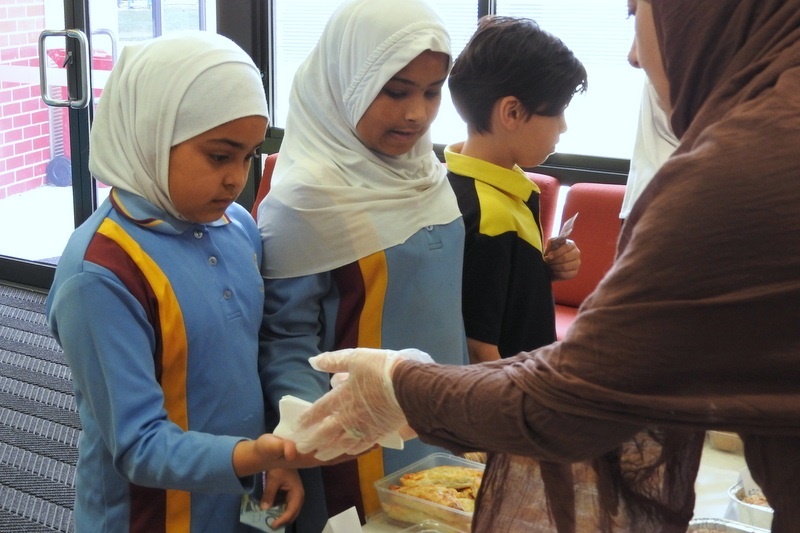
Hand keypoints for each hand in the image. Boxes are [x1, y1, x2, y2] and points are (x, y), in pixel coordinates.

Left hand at [260, 468, 303, 528]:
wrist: (283, 456)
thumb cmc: (280, 467)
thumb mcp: (273, 479)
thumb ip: (269, 494)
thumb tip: (264, 508)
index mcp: (297, 493)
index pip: (291, 511)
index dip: (282, 519)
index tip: (273, 525)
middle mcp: (298, 496)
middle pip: (292, 514)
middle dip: (283, 520)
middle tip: (271, 526)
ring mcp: (295, 496)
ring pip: (290, 511)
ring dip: (281, 516)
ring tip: (271, 521)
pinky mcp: (291, 494)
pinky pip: (286, 506)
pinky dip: (280, 511)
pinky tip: (273, 513)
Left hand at [293, 348, 431, 459]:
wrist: (409, 386)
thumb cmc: (381, 369)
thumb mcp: (355, 358)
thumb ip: (333, 361)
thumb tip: (313, 361)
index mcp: (341, 398)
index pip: (318, 411)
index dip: (306, 420)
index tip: (297, 428)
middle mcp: (348, 418)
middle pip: (325, 433)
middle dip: (312, 441)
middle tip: (301, 448)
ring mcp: (363, 428)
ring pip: (341, 444)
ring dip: (328, 451)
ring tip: (319, 456)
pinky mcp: (378, 434)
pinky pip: (361, 446)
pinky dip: (350, 450)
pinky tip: (347, 452)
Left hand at [544, 238, 580, 279]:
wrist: (552, 262)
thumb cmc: (552, 252)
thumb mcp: (550, 245)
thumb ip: (551, 242)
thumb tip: (551, 243)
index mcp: (571, 244)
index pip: (566, 247)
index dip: (556, 252)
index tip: (549, 256)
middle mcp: (576, 253)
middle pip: (565, 257)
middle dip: (554, 261)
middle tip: (548, 262)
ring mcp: (577, 263)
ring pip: (565, 267)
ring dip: (554, 267)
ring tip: (550, 266)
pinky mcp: (575, 272)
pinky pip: (566, 274)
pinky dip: (558, 274)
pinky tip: (554, 271)